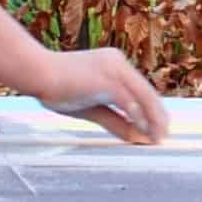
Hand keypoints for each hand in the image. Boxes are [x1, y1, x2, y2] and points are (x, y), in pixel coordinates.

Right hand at [32, 47, 169, 144]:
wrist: (36, 72)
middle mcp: (118, 63)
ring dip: (153, 119)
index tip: (158, 126)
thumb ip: (115, 120)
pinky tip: (144, 132)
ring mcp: (114, 69)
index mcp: (114, 64)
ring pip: (143, 96)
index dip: (151, 109)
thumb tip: (136, 136)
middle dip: (157, 115)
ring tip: (159, 138)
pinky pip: (129, 101)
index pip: (140, 88)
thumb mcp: (91, 108)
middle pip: (146, 91)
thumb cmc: (56, 88)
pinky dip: (138, 118)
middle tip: (165, 135)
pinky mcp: (107, 80)